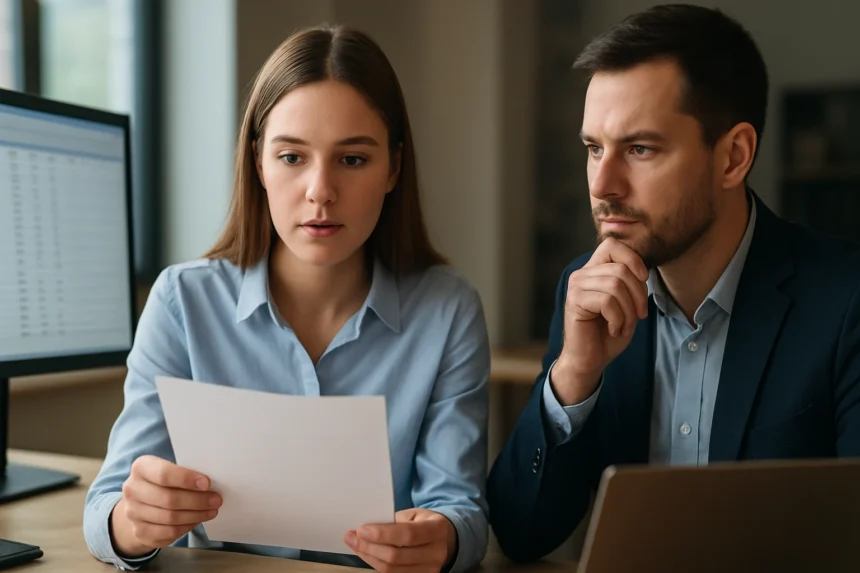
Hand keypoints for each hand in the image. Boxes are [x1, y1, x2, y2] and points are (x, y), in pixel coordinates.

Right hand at [110, 455, 221, 557]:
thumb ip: (184, 472)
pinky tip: (197, 520)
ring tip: (212, 510)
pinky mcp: (139, 532)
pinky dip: (187, 527)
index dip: (187, 479)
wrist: (139, 504)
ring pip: (170, 518)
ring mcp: (133, 513)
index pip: (164, 474)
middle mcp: (132, 490)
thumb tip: (210, 483)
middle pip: (169, 499)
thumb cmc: (161, 482)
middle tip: (216, 500)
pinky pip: (168, 532)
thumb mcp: (169, 469)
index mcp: (141, 468)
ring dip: (196, 515)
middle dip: (197, 501)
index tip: (207, 483)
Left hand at [344, 508, 456, 572]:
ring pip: (392, 569)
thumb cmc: (424, 523)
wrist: (443, 539)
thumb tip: (365, 529)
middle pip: (397, 556)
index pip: (408, 535)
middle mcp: (437, 552)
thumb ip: (394, 521)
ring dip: (369, 557)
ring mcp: (430, 569)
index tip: (361, 530)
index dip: (383, 534)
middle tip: (352, 537)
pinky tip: (367, 554)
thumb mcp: (414, 514)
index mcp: (437, 529)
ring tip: (355, 545)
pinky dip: (376, 564)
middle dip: (370, 547)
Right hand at [552, 238, 648, 404]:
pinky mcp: (574, 302)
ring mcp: (576, 286)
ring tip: (624, 325)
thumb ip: (630, 283)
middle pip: (621, 269)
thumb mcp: (626, 303)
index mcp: (594, 270)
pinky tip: (613, 329)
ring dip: (628, 310)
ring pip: (616, 285)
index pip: (612, 245)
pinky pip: (607, 301)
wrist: (589, 360)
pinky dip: (618, 319)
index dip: (633, 259)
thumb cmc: (608, 333)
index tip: (644, 280)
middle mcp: (582, 274)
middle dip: (638, 294)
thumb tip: (643, 270)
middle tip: (639, 315)